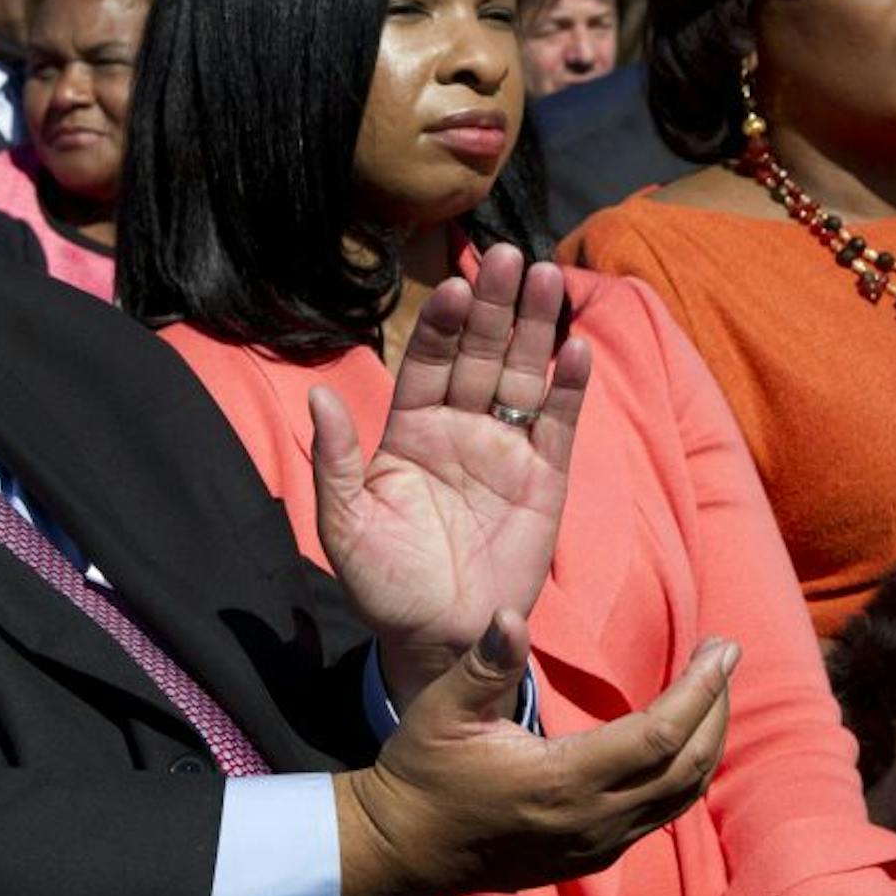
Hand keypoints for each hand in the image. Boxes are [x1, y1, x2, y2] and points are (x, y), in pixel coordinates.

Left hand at [312, 244, 590, 704]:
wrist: (438, 640)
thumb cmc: (384, 585)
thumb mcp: (346, 525)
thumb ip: (335, 461)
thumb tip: (318, 398)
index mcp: (410, 431)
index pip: (427, 362)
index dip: (441, 325)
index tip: (452, 287)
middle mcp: (459, 429)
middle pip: (479, 354)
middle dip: (492, 306)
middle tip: (506, 255)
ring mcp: (505, 451)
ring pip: (522, 375)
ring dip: (534, 328)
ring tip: (544, 277)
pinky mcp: (545, 479)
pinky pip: (558, 424)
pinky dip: (570, 386)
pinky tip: (576, 346)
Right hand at [335, 610, 733, 895]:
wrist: (403, 849)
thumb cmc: (422, 773)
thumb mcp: (443, 710)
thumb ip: (486, 664)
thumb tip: (513, 615)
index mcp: (561, 781)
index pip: (659, 737)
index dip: (699, 691)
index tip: (721, 648)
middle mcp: (591, 820)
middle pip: (687, 767)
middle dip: (716, 708)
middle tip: (724, 655)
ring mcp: (596, 844)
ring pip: (681, 797)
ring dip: (708, 742)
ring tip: (712, 690)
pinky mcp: (591, 855)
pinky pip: (658, 815)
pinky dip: (683, 772)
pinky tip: (679, 738)